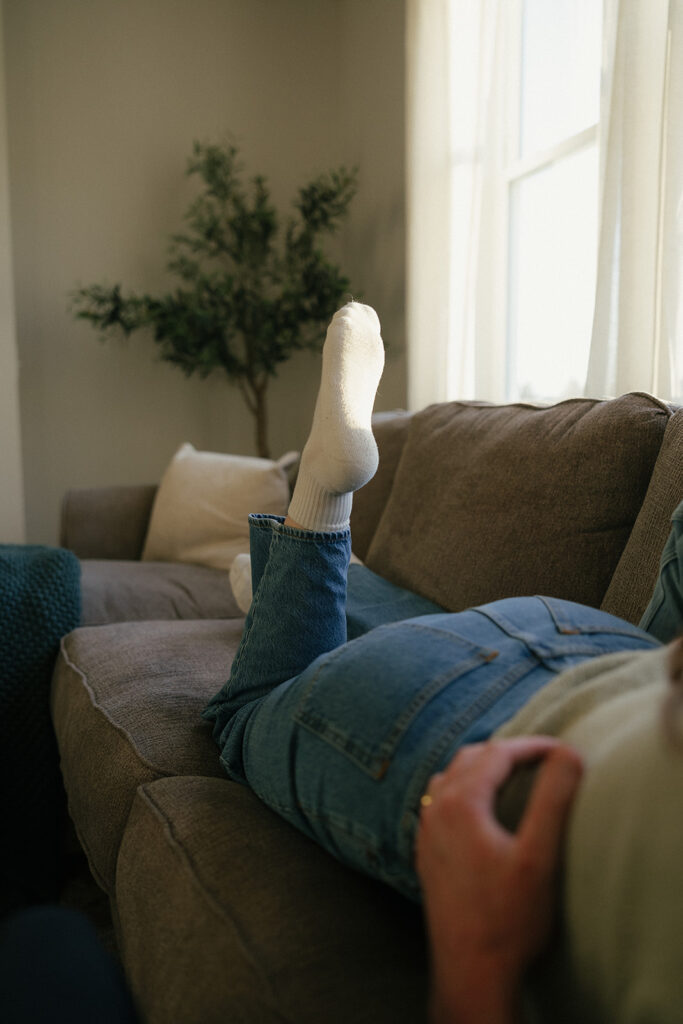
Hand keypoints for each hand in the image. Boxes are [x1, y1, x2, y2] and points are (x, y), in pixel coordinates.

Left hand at [415, 737, 582, 1023]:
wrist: (471, 971)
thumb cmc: (508, 918)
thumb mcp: (540, 856)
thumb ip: (553, 799)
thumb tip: (567, 754)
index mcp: (460, 802)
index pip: (498, 752)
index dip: (533, 746)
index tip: (564, 751)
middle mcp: (435, 810)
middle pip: (470, 758)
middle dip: (507, 751)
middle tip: (543, 759)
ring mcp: (426, 832)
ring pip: (450, 778)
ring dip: (481, 768)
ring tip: (514, 775)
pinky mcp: (426, 853)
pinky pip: (439, 802)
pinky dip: (463, 790)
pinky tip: (482, 810)